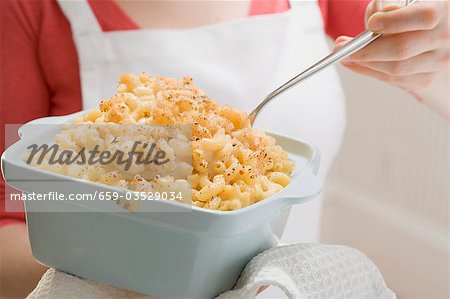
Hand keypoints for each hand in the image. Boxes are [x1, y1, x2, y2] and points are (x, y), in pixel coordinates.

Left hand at [334, 0, 449, 119]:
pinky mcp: (427, 79)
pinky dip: (370, 72)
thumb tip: (376, 20)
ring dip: (364, 64)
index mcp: (444, 10)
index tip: (371, 24)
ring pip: (395, 69)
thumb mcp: (402, 0)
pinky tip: (356, 64)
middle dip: (366, 49)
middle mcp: (446, 37)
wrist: (430, 34)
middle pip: (402, 49)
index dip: (394, 22)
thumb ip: (389, 4)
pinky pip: (394, 80)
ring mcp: (439, 61)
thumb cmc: (410, 13)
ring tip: (345, 54)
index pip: (424, 18)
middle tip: (342, 46)